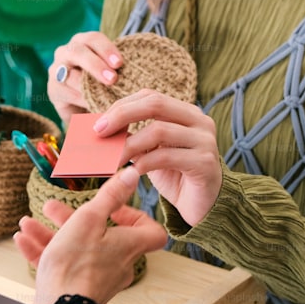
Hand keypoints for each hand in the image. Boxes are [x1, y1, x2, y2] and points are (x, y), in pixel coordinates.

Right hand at [15, 168, 166, 303]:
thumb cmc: (75, 267)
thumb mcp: (89, 219)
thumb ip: (110, 196)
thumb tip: (133, 174)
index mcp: (127, 246)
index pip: (151, 232)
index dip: (136, 216)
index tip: (115, 210)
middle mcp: (117, 264)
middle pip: (102, 235)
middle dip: (73, 217)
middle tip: (53, 207)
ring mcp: (97, 279)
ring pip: (77, 249)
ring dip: (52, 233)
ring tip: (29, 221)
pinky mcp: (77, 292)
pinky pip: (62, 267)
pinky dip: (44, 252)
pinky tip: (23, 239)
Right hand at [47, 31, 122, 126]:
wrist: (83, 107)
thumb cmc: (101, 83)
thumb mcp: (109, 71)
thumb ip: (116, 67)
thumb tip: (135, 69)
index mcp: (82, 42)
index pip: (93, 39)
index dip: (106, 49)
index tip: (120, 63)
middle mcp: (66, 52)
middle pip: (77, 52)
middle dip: (96, 65)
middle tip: (112, 78)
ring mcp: (56, 71)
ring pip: (69, 75)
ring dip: (88, 85)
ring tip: (104, 95)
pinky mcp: (53, 90)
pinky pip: (66, 93)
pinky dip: (82, 100)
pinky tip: (95, 105)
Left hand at [94, 89, 220, 227]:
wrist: (204, 207)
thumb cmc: (176, 177)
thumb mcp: (152, 153)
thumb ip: (135, 138)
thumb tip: (101, 130)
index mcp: (186, 112)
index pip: (150, 97)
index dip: (122, 106)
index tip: (99, 123)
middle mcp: (200, 120)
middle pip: (155, 104)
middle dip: (122, 116)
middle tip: (99, 132)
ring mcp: (205, 140)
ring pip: (159, 130)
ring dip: (129, 145)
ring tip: (112, 159)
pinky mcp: (205, 162)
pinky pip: (167, 156)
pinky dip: (144, 163)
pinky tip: (132, 171)